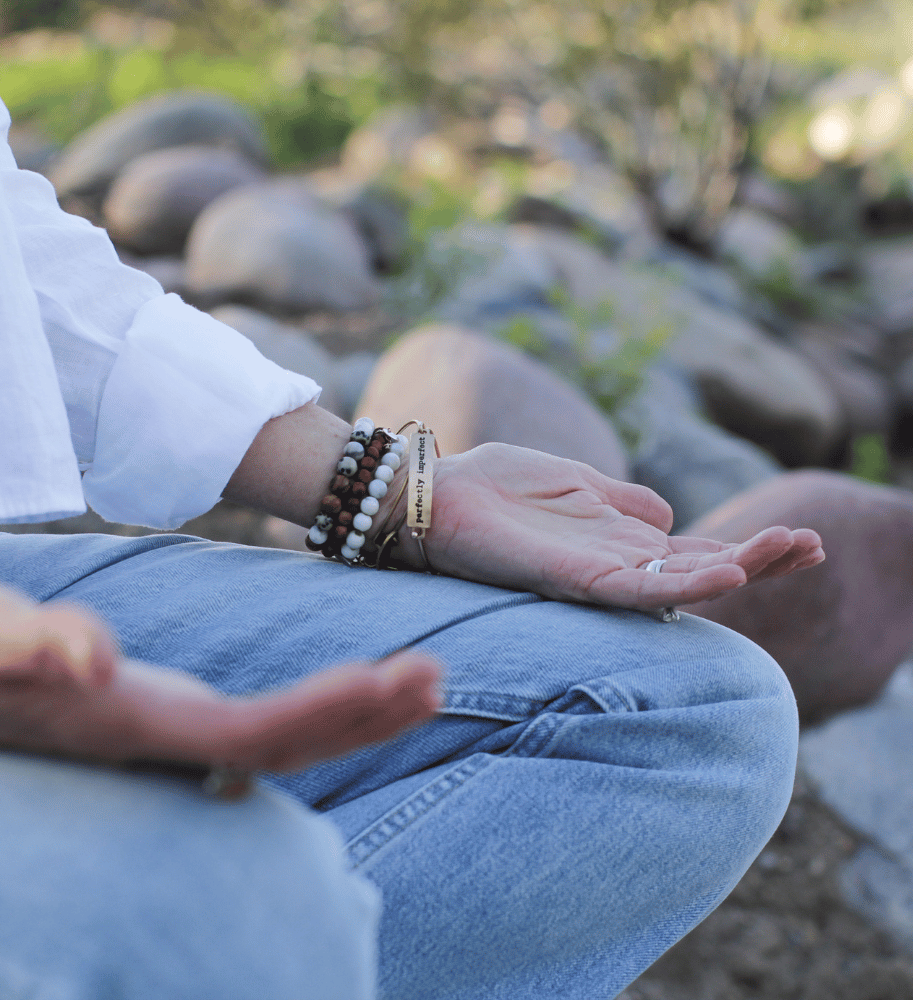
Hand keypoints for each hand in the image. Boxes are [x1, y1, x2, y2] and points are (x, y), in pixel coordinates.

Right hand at [0, 578, 441, 772]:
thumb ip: (26, 651)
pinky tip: (356, 693)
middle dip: (362, 717)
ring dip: (352, 714)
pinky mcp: (163, 720)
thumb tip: (91, 661)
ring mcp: (160, 733)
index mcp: (133, 723)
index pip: (252, 735)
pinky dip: (317, 709)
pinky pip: (261, 729)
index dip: (327, 715)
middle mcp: (156, 737)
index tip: (397, 683)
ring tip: (423, 682)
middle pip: (281, 744)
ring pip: (274, 740)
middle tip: (437, 678)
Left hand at [394, 443, 823, 609]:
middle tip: (816, 545)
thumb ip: (623, 499)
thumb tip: (668, 514)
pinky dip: (687, 585)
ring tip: (794, 549)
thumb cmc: (495, 487)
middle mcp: (616, 564)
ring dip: (740, 568)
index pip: (694, 551)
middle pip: (701, 570)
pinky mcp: (575, 580)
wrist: (435, 498)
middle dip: (759, 559)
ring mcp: (598, 575)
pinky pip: (640, 589)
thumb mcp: (575, 480)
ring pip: (682, 583)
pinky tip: (729, 574)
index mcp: (618, 540)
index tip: (799, 535)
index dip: (746, 546)